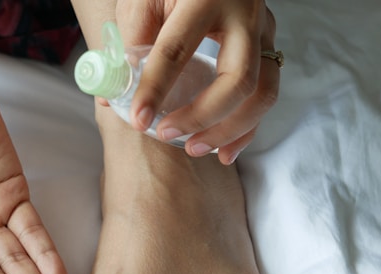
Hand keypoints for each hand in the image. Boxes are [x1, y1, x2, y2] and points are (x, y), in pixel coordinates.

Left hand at [116, 0, 279, 163]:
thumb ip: (129, 42)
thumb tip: (113, 97)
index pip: (177, 50)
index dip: (155, 88)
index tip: (138, 120)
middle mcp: (245, 15)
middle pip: (238, 79)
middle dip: (201, 117)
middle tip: (167, 134)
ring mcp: (263, 33)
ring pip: (262, 92)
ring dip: (229, 130)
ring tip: (194, 148)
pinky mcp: (268, 48)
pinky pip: (266, 95)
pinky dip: (246, 129)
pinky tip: (224, 151)